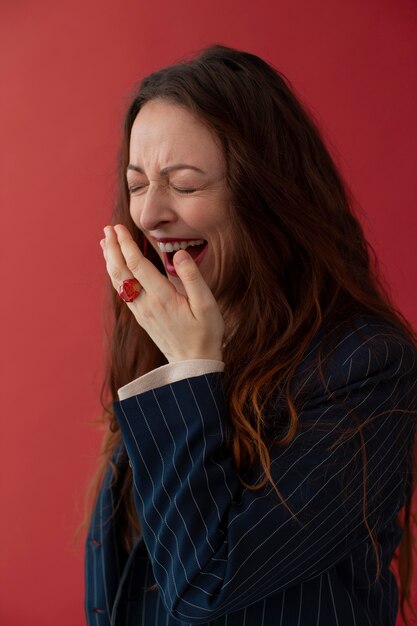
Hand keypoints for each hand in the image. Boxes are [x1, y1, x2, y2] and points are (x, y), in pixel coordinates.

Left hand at [100, 224, 224, 362]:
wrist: (193, 363)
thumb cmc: (205, 333)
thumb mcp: (207, 304)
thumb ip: (193, 277)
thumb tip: (179, 254)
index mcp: (162, 297)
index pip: (137, 265)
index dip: (126, 244)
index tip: (119, 228)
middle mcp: (146, 304)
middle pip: (121, 271)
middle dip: (112, 248)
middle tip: (107, 228)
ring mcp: (141, 311)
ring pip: (119, 282)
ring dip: (110, 260)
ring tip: (104, 241)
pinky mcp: (141, 317)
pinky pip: (123, 291)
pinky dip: (116, 274)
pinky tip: (116, 266)